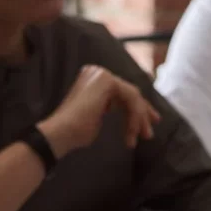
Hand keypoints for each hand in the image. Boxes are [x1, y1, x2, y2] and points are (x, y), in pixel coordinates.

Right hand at [37, 65, 159, 158]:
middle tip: (149, 134)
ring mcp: (101, 74)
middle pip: (130, 94)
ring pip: (133, 97)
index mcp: (94, 79)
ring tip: (142, 138)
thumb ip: (113, 106)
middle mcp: (97, 72)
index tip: (146, 127)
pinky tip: (131, 132)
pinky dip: (134, 117)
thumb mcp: (99, 115)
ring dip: (138, 119)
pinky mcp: (107, 81)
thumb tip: (137, 110)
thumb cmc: (76, 130)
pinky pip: (132, 99)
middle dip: (143, 114)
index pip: (123, 93)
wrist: (62, 132)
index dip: (138, 109)